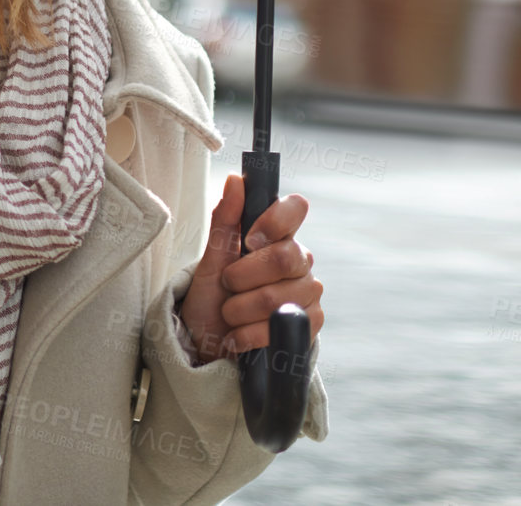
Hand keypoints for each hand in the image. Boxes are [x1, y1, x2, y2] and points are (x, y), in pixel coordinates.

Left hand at [176, 173, 323, 364]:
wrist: (209, 341)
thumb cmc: (212, 295)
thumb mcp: (211, 259)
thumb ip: (226, 221)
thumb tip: (235, 179)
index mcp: (279, 235)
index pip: (296, 208)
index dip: (274, 221)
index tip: (249, 240)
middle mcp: (300, 261)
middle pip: (284, 258)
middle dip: (242, 277)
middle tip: (227, 285)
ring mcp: (308, 293)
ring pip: (277, 297)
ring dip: (239, 310)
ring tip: (228, 313)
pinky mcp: (310, 325)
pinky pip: (280, 327)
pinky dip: (248, 334)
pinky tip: (235, 336)